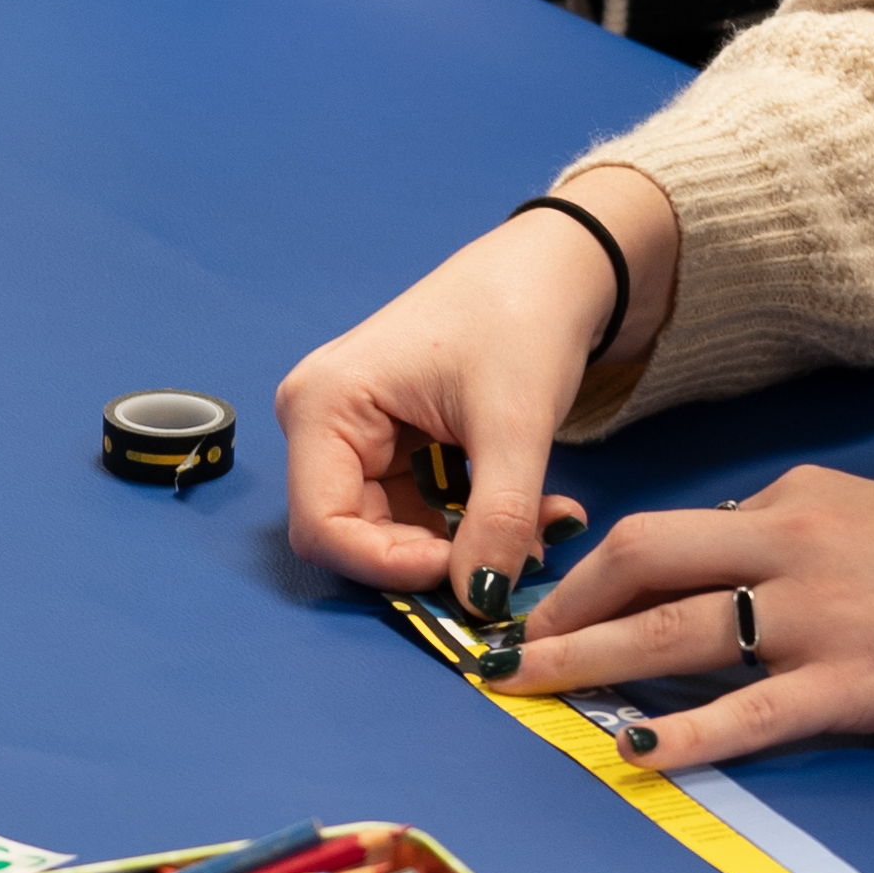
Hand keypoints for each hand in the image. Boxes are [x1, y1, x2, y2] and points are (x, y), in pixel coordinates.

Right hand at [274, 185, 681, 610]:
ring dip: (461, 547)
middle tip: (513, 561)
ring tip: (540, 528)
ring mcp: (353, 437)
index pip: (323, 525)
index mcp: (324, 405)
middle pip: (351, 536)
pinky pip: (416, 514)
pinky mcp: (389, 448)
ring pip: (390, 533)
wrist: (552, 269)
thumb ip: (497, 519)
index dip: (388, 566)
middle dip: (433, 560)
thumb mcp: (514, 423)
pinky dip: (469, 526)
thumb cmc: (520, 317)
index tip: (468, 576)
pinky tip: (527, 513)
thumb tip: (483, 603)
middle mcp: (321, 424)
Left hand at [519, 459, 873, 770]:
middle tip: (505, 649)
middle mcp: (799, 544)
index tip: (551, 608)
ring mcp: (827, 615)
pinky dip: (688, 732)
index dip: (595, 573)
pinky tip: (636, 750)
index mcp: (799, 501)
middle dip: (562, 605)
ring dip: (587, 663)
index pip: (671, 529)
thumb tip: (720, 580)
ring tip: (525, 692)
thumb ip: (795, 548)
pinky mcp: (863, 682)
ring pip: (676, 630)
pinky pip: (754, 710)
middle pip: (644, 558)